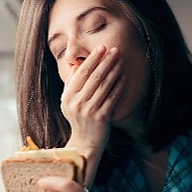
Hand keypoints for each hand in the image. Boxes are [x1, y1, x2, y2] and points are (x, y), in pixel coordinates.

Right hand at [62, 46, 125, 185]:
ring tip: (121, 60)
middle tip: (115, 50)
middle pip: (94, 77)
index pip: (81, 73)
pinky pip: (112, 97)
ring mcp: (89, 111)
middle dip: (106, 61)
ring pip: (104, 85)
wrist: (85, 143)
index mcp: (68, 97)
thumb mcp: (69, 102)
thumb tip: (77, 64)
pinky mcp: (102, 117)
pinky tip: (124, 76)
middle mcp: (77, 103)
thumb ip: (71, 83)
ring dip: (114, 70)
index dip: (92, 59)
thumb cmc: (79, 119)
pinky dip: (118, 85)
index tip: (101, 48)